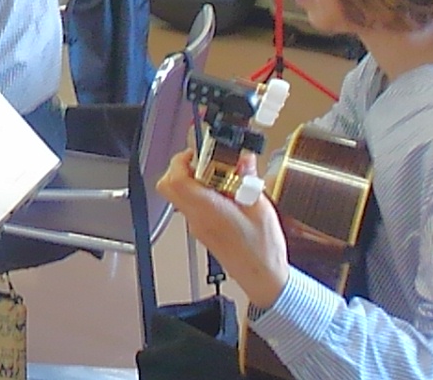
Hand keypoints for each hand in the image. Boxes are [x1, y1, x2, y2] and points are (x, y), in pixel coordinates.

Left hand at [156, 148, 290, 309]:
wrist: (263, 279)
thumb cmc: (263, 251)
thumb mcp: (261, 208)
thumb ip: (248, 180)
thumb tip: (242, 159)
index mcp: (207, 210)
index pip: (176, 180)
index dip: (182, 160)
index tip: (200, 153)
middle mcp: (196, 218)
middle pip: (169, 186)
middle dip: (184, 168)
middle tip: (209, 163)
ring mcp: (196, 225)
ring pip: (179, 195)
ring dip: (195, 180)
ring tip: (223, 179)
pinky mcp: (201, 230)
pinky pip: (192, 205)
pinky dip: (203, 194)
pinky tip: (226, 195)